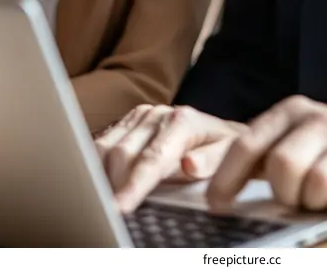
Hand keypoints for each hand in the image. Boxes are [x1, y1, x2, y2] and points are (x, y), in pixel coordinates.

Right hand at [94, 104, 244, 212]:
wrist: (222, 132)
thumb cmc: (226, 150)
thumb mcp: (229, 156)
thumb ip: (211, 160)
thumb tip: (190, 164)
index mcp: (183, 121)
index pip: (152, 159)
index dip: (133, 186)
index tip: (119, 207)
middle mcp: (159, 114)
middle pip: (123, 154)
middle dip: (114, 186)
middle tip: (110, 213)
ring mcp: (142, 116)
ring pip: (107, 147)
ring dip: (101, 175)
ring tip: (101, 200)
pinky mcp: (130, 121)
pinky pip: (104, 142)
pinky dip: (97, 164)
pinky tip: (100, 182)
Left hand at [207, 95, 326, 218]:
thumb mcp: (302, 135)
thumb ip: (264, 152)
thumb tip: (214, 183)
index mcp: (295, 110)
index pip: (249, 142)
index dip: (227, 176)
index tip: (217, 204)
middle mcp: (325, 119)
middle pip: (283, 167)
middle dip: (285, 194)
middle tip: (299, 199)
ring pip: (318, 185)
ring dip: (318, 203)